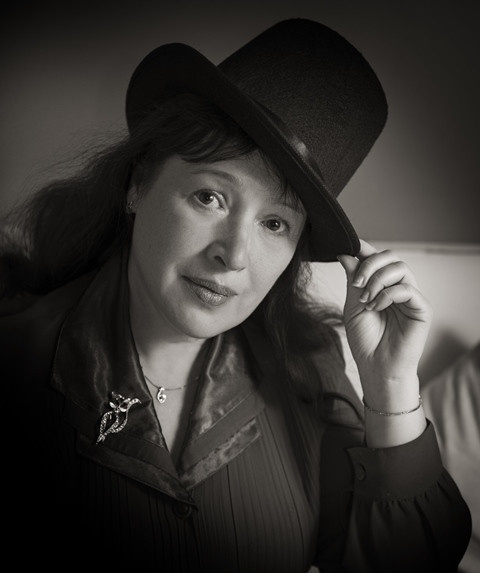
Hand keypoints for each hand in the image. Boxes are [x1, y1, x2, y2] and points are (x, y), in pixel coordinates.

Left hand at [337, 240, 431, 408]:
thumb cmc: (365, 339)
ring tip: (365, 299)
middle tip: (357, 283)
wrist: (375, 366)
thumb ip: (353, 280)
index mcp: (381, 285)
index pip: (376, 258)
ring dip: (378, 279)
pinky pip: (407, 289)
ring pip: (400, 268)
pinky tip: (375, 307)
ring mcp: (411, 297)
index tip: (349, 244)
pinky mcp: (421, 308)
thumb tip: (346, 254)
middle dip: (370, 265)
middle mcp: (398, 287)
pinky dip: (387, 295)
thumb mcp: (352, 304)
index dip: (364, 248)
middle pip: (390, 257)